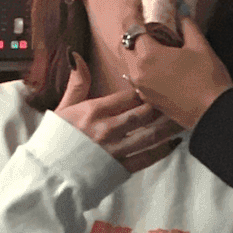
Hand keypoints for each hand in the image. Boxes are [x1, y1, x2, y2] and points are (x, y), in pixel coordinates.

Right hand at [56, 53, 179, 172]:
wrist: (48, 176)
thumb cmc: (53, 141)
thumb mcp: (62, 108)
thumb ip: (76, 83)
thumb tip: (76, 55)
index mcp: (94, 111)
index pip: (129, 95)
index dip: (147, 88)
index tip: (161, 81)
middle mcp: (108, 128)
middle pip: (144, 112)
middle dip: (164, 103)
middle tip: (182, 96)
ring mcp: (117, 150)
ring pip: (151, 134)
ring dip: (169, 125)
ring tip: (184, 116)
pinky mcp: (121, 169)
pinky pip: (147, 158)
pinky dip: (163, 150)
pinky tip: (174, 143)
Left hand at [123, 12, 232, 129]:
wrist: (213, 113)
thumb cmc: (208, 78)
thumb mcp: (199, 45)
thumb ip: (186, 24)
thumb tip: (180, 9)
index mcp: (147, 56)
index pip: (131, 26)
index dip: (131, 8)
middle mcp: (138, 72)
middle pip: (126, 43)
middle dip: (131, 26)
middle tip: (140, 13)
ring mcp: (141, 87)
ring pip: (129, 60)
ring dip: (135, 44)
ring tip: (147, 33)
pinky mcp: (147, 97)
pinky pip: (136, 73)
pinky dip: (140, 60)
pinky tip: (153, 55)